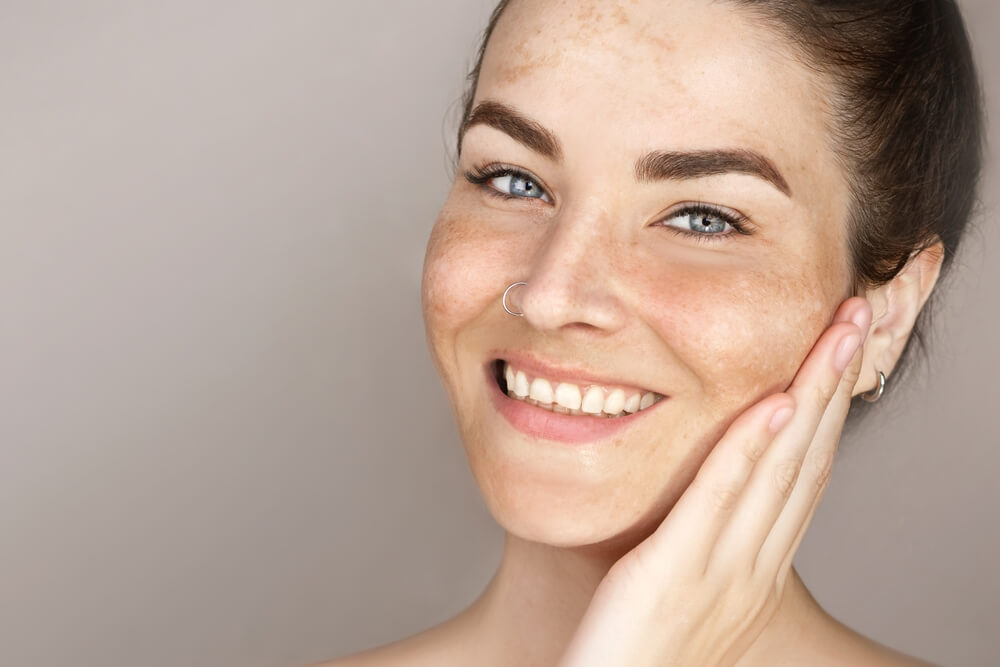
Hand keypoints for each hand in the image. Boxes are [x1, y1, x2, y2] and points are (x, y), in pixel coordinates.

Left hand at [556, 296, 873, 666]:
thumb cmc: (636, 651)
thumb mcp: (685, 591)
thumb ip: (703, 541)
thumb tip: (709, 491)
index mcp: (757, 571)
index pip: (806, 477)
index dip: (829, 411)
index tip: (843, 355)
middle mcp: (754, 568)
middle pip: (808, 460)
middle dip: (835, 385)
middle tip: (857, 318)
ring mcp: (722, 571)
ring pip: (780, 469)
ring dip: (810, 394)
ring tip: (835, 335)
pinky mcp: (676, 571)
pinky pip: (720, 500)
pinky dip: (750, 448)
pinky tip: (774, 403)